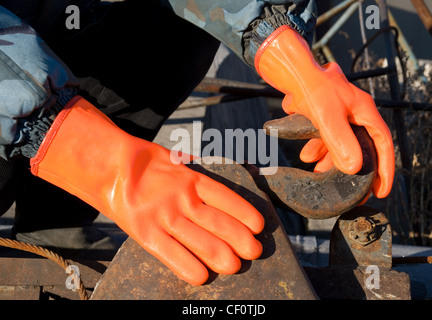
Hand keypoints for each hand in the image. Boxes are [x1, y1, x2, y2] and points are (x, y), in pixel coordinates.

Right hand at [31, 96, 263, 285]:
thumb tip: (213, 175)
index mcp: (191, 179)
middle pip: (218, 222)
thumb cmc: (145, 165)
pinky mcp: (146, 232)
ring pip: (200, 240)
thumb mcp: (175, 159)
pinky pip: (171, 254)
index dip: (244, 213)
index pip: (225, 198)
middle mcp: (182, 198)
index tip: (258, 226)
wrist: (109, 167)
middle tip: (254, 251)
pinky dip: (188, 267)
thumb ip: (195, 171)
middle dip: (240, 239)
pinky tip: (203, 276)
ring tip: (236, 265)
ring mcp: (164, 216)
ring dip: (221, 255)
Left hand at [255, 25, 394, 197]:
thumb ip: (340, 141)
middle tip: (351, 190)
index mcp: (364, 111)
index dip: (385, 168)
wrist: (292, 73)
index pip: (383, 143)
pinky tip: (307, 157)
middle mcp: (355, 113)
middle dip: (355, 169)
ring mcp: (340, 114)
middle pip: (362, 146)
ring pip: (341, 144)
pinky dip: (319, 149)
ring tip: (321, 174)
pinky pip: (326, 138)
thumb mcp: (328, 117)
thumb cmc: (312, 88)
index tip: (381, 191)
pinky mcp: (325, 116)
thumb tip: (354, 167)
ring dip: (331, 161)